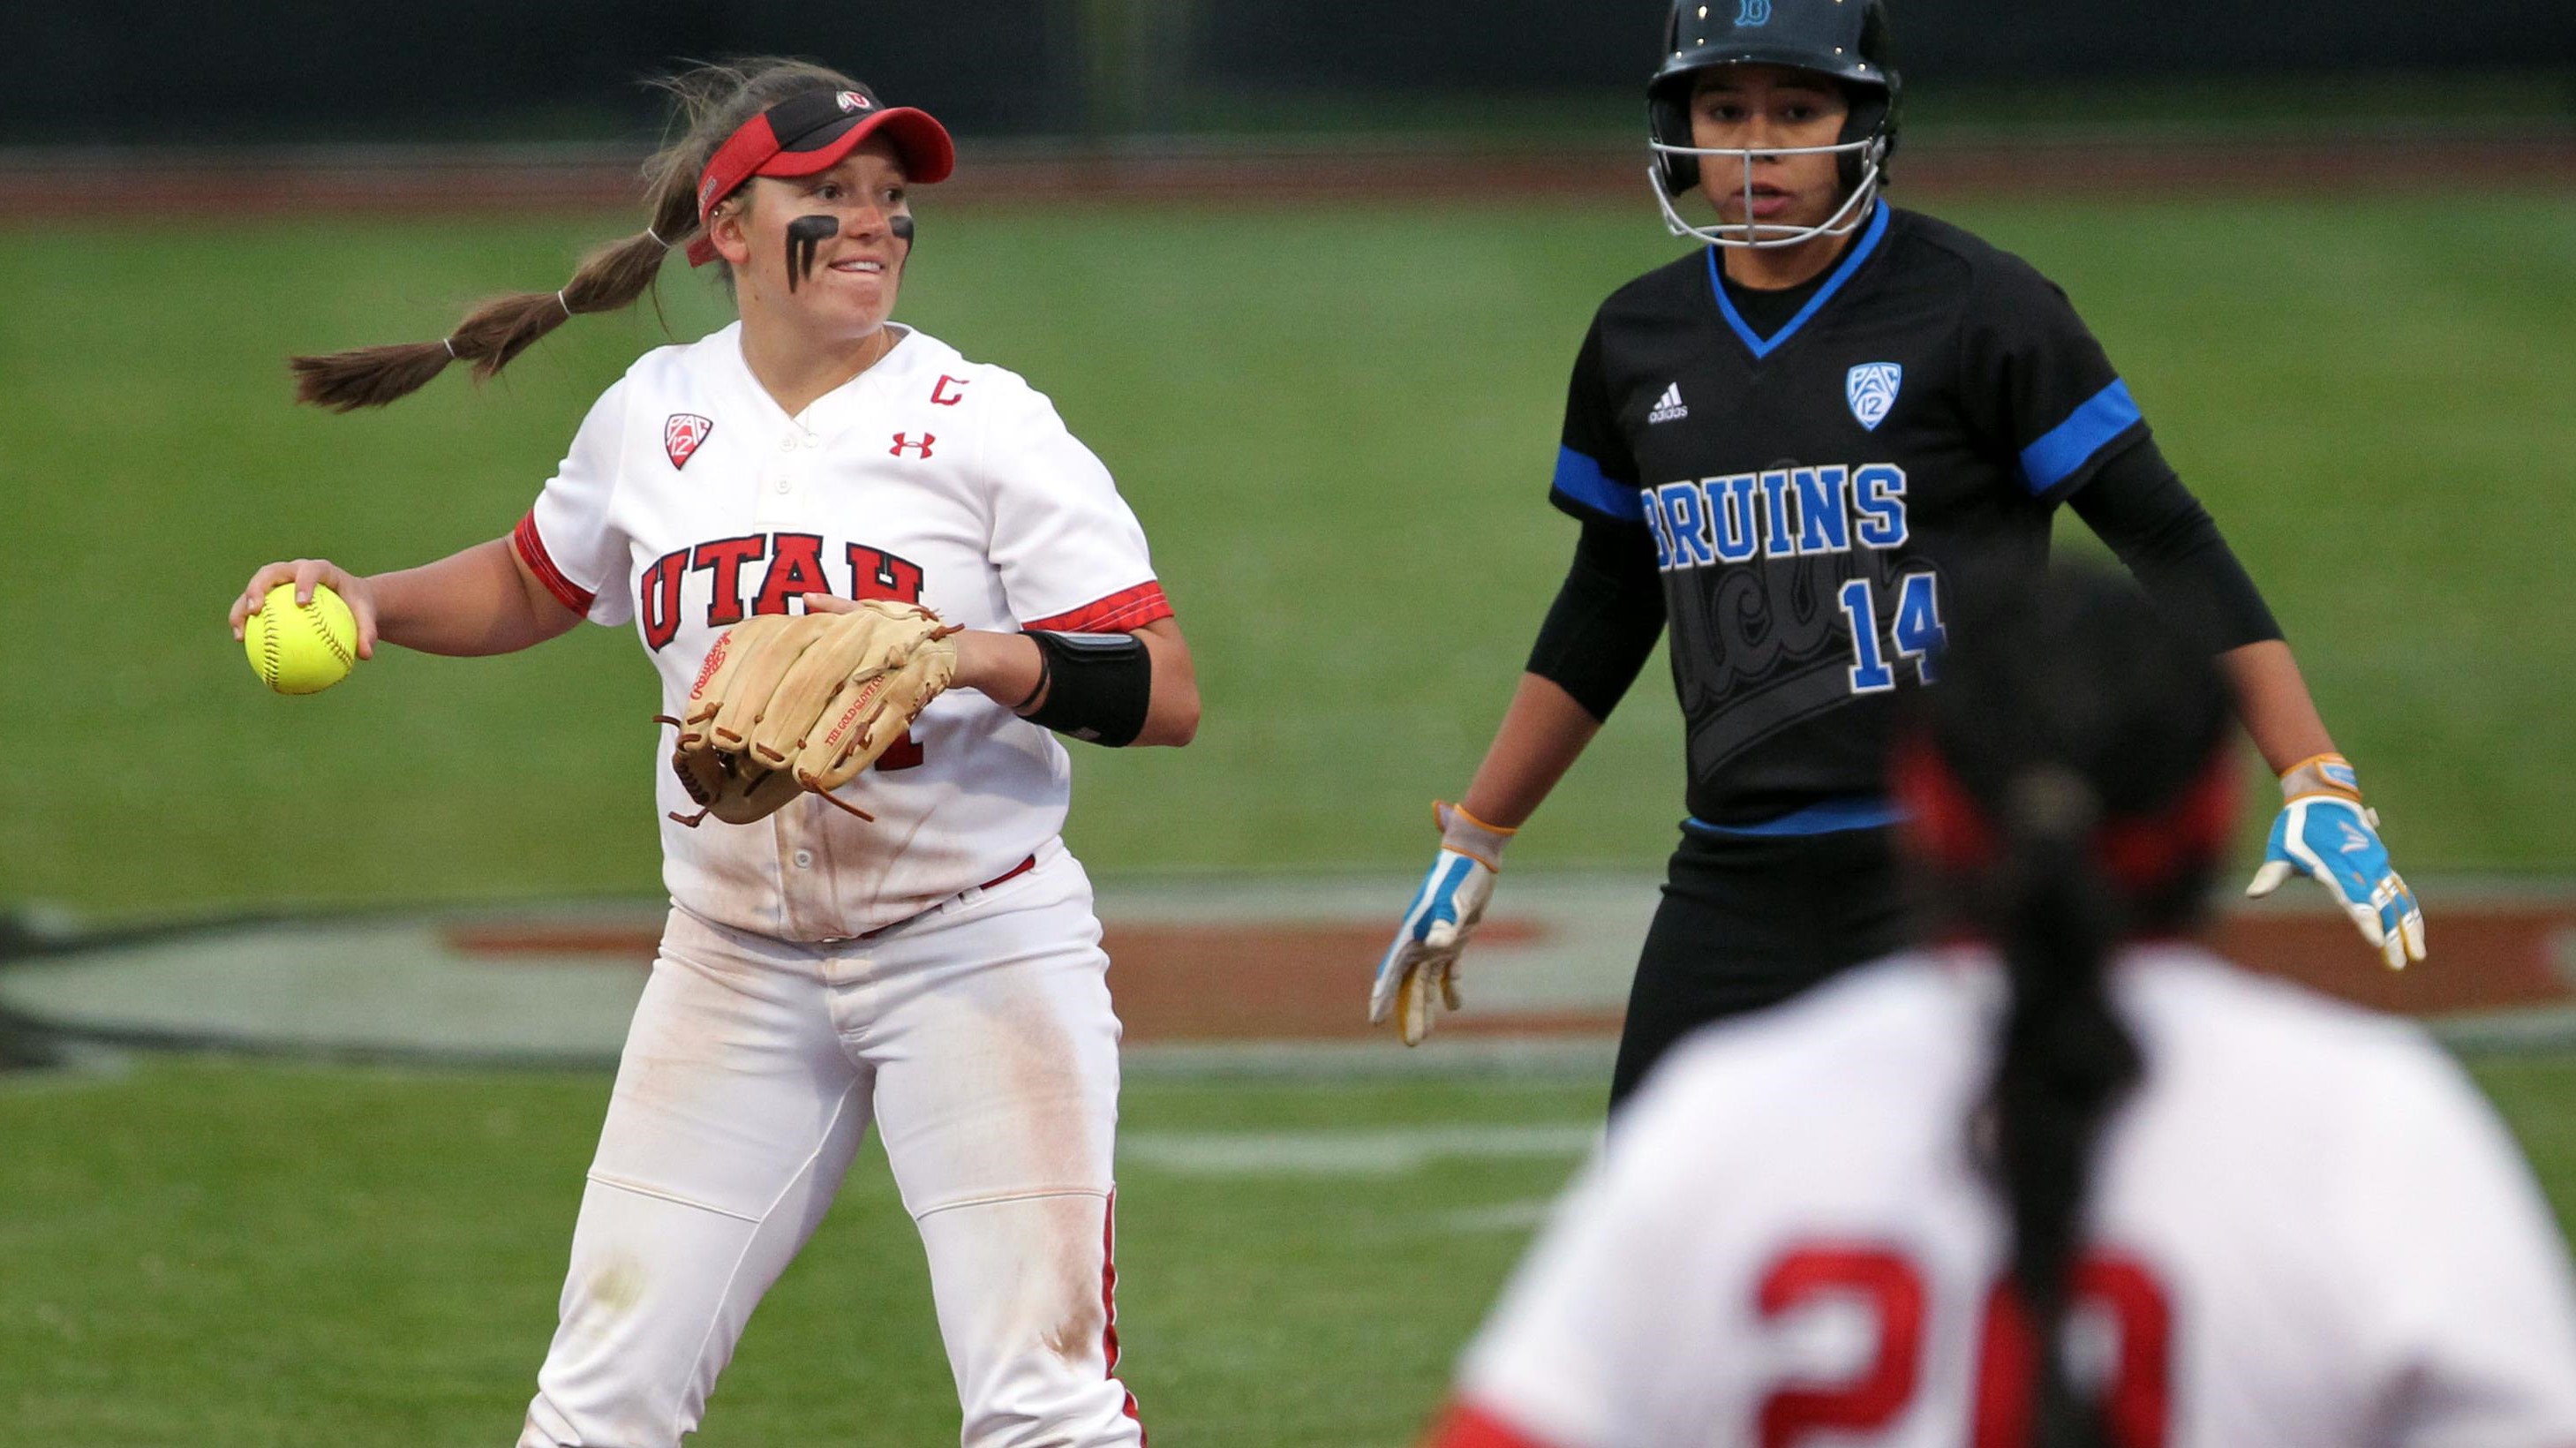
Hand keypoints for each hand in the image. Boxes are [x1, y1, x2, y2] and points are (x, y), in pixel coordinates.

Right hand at [230, 559, 381, 659]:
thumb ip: (368, 631)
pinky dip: (245, 620)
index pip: (310, 570)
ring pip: (253, 588)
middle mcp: (294, 570)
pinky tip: (242, 641)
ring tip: (239, 633)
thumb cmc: (357, 606)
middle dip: (258, 588)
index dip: (304, 582)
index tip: (301, 603)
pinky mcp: (269, 593)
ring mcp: (278, 580)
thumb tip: (366, 655)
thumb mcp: (367, 616)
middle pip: (270, 572)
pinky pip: (253, 605)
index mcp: (320, 570)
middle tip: (256, 610)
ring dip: (241, 607)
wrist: (348, 599)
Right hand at [1370, 802, 1514, 1045]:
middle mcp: (1419, 940)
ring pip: (1426, 982)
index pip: (1392, 971)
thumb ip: (1447, 923)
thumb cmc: (1460, 878)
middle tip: (1412, 1044)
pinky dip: (1450, 987)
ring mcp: (1435, 939)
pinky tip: (1454, 1006)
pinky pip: (1448, 970)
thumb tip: (1439, 944)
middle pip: (1409, 984)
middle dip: (1408, 1013)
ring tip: (1423, 1036)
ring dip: (1426, 1007)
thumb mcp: (1455, 902)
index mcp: (1412, 934)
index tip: (1374, 1019)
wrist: (1473, 857)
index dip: (1383, 996)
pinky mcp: (1455, 937)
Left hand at [2245, 755, 2424, 969]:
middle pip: (2382, 905)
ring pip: (2400, 899)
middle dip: (2394, 936)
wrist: (2323, 793)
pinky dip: (2410, 912)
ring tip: (2417, 956)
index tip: (2378, 943)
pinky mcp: (2382, 863)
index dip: (2366, 920)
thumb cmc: (2295, 826)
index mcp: (2335, 866)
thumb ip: (2270, 875)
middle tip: (2400, 965)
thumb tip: (2252, 894)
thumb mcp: (2279, 849)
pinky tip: (2416, 934)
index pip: (2353, 898)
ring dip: (2410, 927)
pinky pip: (2401, 890)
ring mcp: (2376, 863)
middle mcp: (2361, 865)